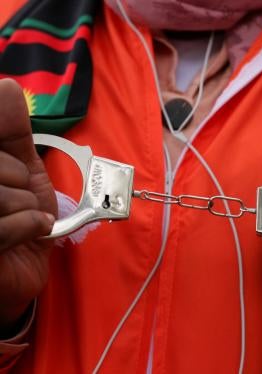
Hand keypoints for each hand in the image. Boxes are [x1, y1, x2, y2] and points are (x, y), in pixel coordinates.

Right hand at [0, 79, 56, 333]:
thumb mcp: (21, 169)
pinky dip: (29, 226)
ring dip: (25, 207)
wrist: (23, 266)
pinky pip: (3, 227)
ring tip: (25, 218)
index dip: (8, 156)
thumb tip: (6, 87)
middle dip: (17, 179)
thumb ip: (12, 134)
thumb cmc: (20, 216)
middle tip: (20, 197)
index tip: (19, 174)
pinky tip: (32, 230)